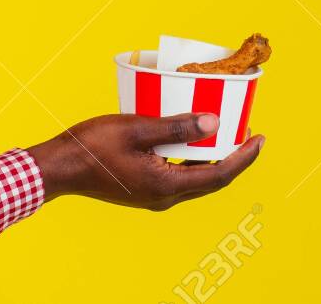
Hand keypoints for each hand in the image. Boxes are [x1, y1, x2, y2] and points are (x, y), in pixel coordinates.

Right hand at [26, 113, 264, 210]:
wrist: (60, 167)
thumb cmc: (92, 146)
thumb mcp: (137, 128)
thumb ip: (176, 126)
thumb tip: (215, 123)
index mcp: (166, 185)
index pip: (219, 175)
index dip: (244, 157)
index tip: (260, 138)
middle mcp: (164, 197)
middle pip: (211, 180)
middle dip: (233, 157)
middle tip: (247, 132)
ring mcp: (153, 195)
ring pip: (194, 178)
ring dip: (211, 158)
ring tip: (223, 132)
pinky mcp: (143, 189)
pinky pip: (178, 176)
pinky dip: (191, 159)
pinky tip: (188, 139)